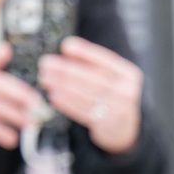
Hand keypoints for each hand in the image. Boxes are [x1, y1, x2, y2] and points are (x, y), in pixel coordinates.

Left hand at [36, 35, 143, 153]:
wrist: (125, 127)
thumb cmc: (111, 95)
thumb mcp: (111, 77)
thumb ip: (92, 64)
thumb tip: (66, 48)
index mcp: (128, 74)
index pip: (106, 60)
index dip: (85, 52)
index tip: (65, 45)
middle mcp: (126, 91)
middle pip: (92, 78)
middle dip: (66, 70)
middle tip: (45, 64)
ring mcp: (118, 109)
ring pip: (84, 94)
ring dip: (61, 86)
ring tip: (45, 79)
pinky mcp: (107, 124)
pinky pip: (83, 111)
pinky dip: (66, 103)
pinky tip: (54, 96)